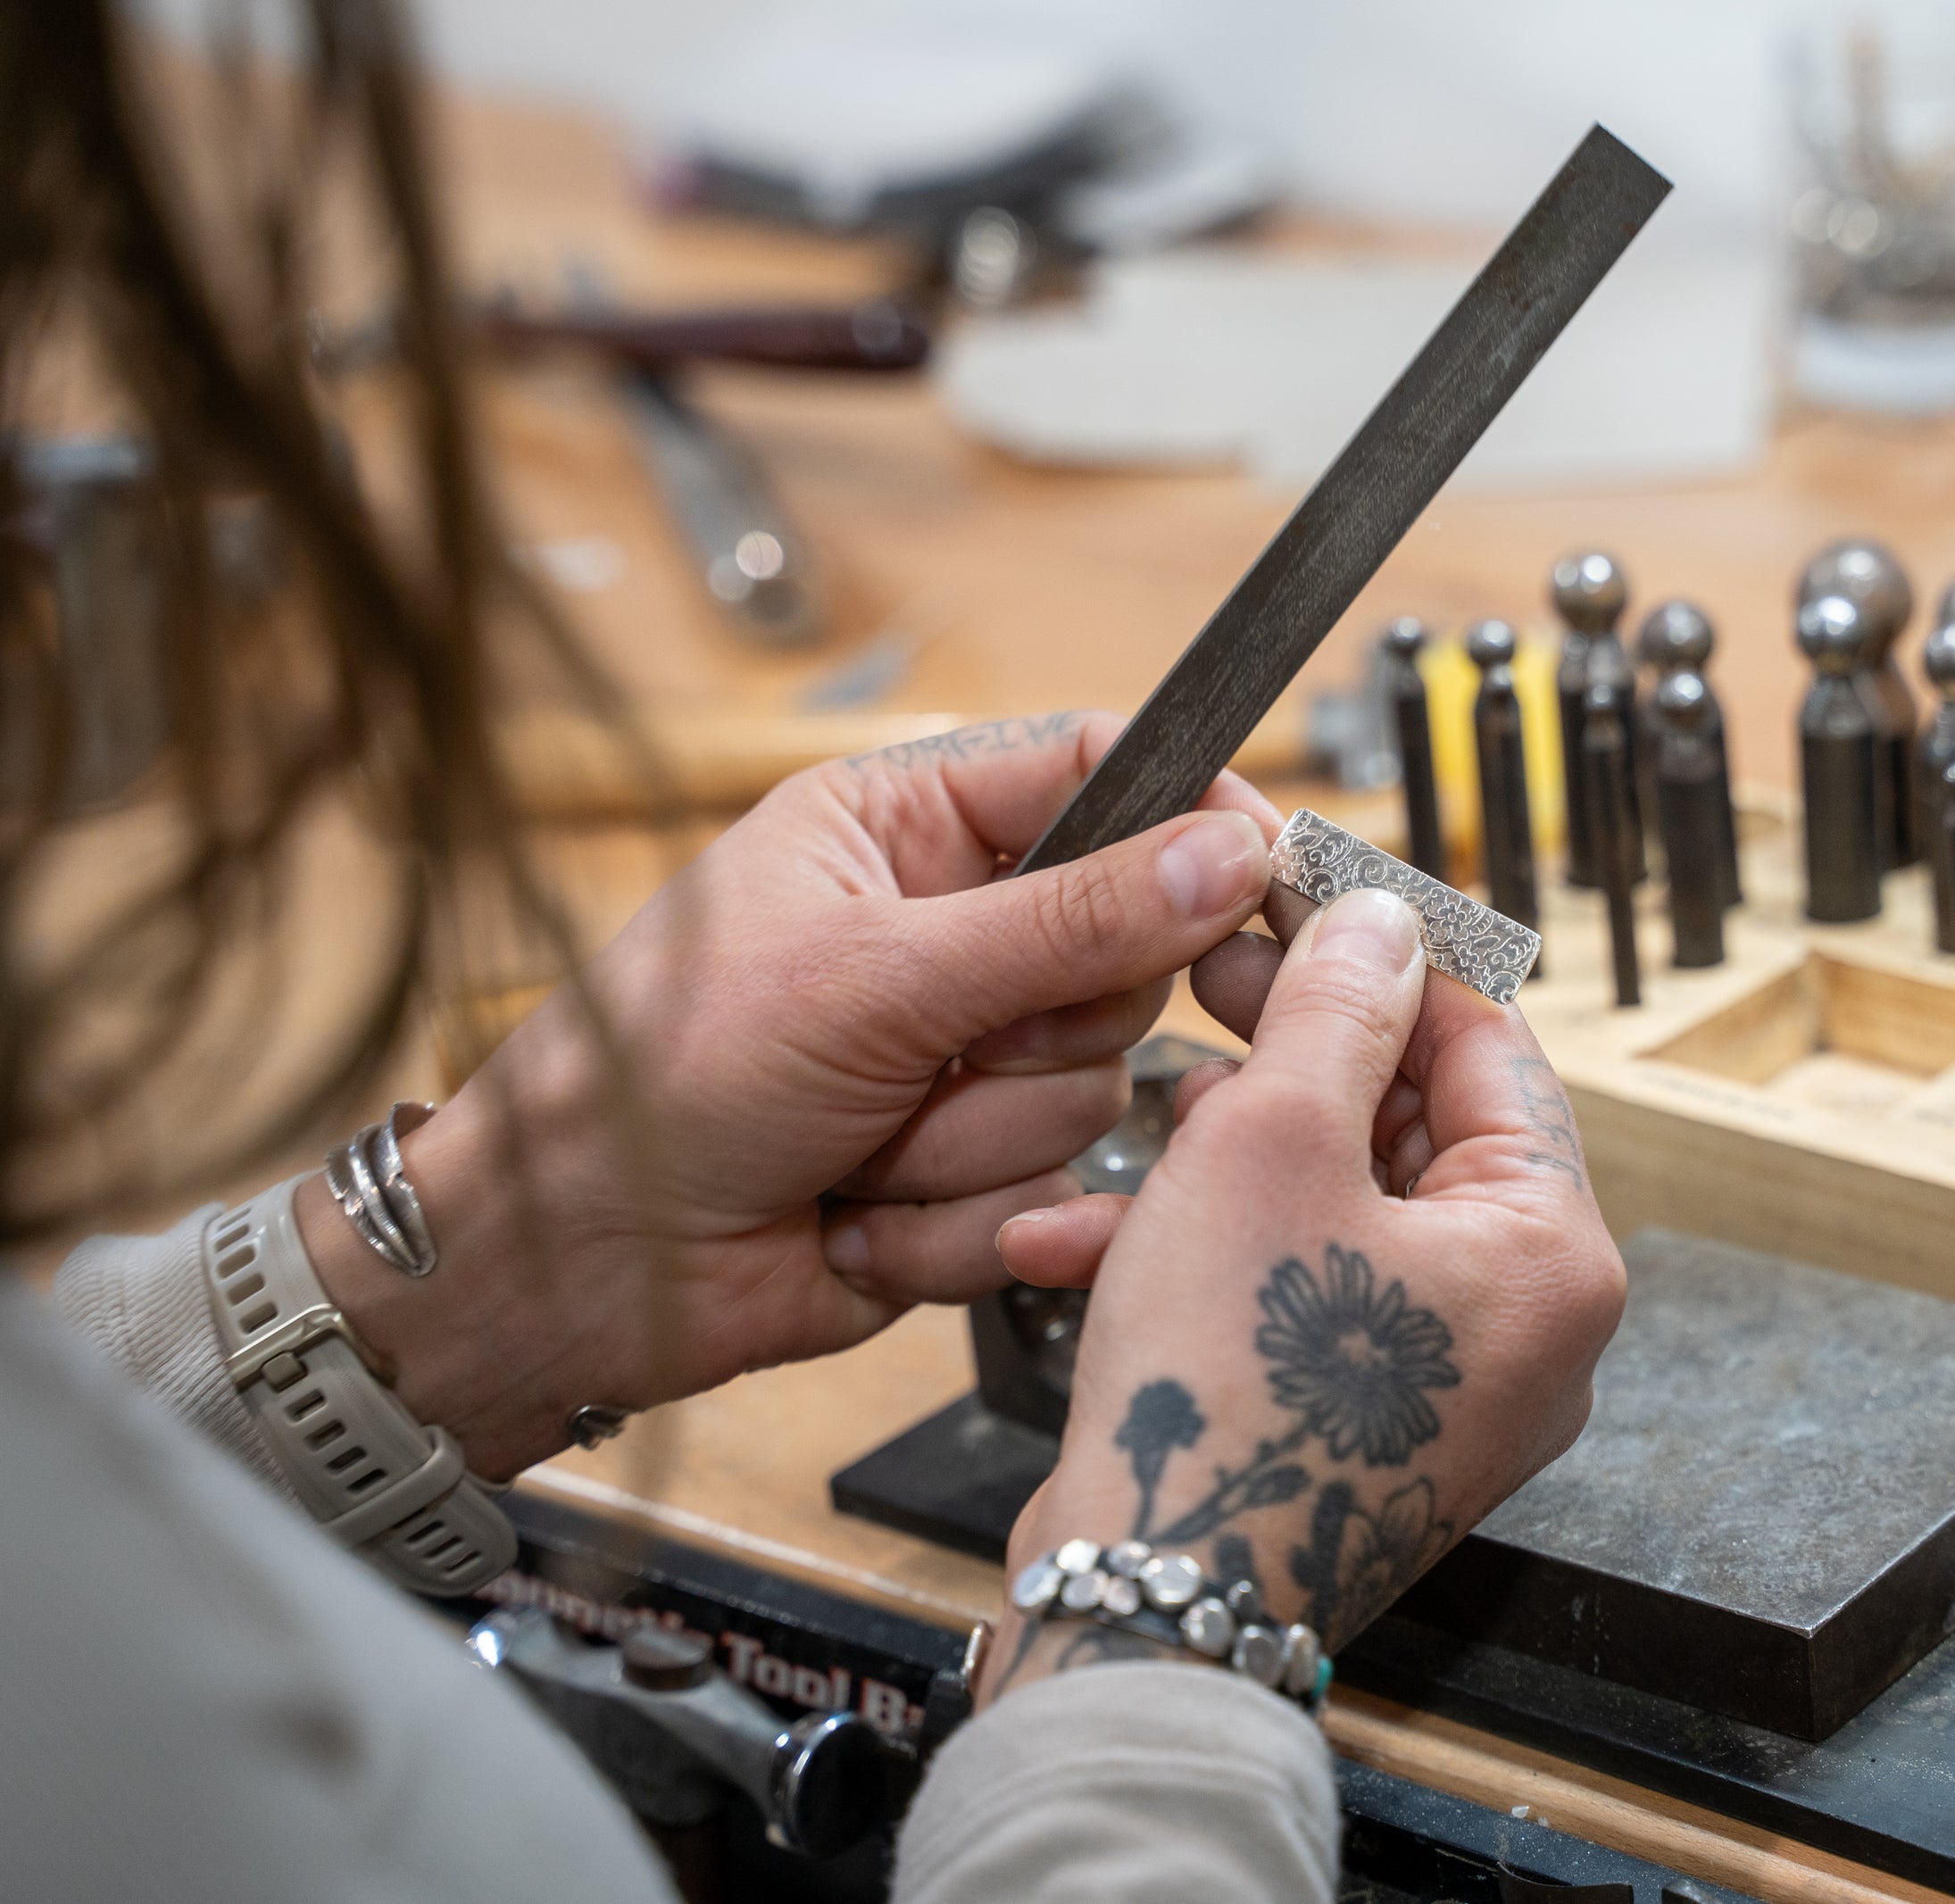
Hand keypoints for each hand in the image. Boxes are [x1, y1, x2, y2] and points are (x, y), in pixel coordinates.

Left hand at [295, 712, 1280, 1477]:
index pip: (1097, 777)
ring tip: (856, 1144)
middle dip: (1037, 1029)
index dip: (1189, 820)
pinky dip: (950, 1220)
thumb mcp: (874, 974)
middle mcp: (946, 936)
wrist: (576, 1271)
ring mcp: (960, 1061)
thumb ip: (1069, 919)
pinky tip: (852, 1213)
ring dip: (971, 1139)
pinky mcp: (966, 1177)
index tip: (1259, 866)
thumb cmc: (660, 1080)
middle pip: (1125, 955)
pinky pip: (1048, 1191)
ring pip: (1095, 1090)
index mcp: (904, 830)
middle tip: (941, 1048)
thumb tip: (1227, 850)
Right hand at [977, 886, 1625, 1703]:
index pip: (1490, 1048)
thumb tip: (1378, 922)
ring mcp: (1450, 1389)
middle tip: (1201, 987)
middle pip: (1415, 1130)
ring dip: (1222, 1162)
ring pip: (1339, 1214)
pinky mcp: (1365, 1432)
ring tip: (1135, 1129)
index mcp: (1554, 1252)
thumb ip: (1333, 1013)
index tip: (1301, 902)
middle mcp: (1529, 1327)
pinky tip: (1080, 1236)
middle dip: (1288, 1062)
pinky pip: (1304, 1302)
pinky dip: (1210, 1260)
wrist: (1151, 1607)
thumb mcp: (1271, 1144)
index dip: (1384, 959)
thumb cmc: (1229, 1390)